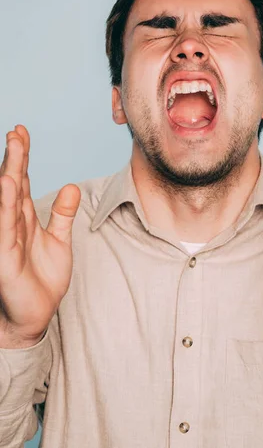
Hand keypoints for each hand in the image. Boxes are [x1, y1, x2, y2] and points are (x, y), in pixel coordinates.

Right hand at [0, 125, 80, 345]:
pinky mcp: (5, 256)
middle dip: (15, 157)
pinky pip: (5, 226)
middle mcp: (13, 223)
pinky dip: (7, 205)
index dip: (23, 157)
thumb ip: (63, 215)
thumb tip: (71, 186)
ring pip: (7, 200)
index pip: (23, 181)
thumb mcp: (60, 241)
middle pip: (14, 184)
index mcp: (25, 218)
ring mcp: (7, 238)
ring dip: (10, 173)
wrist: (35, 315)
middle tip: (16, 132)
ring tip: (13, 148)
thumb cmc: (43, 279)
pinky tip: (9, 185)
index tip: (22, 132)